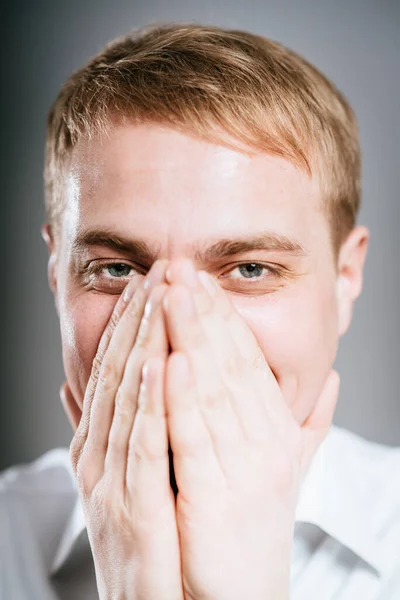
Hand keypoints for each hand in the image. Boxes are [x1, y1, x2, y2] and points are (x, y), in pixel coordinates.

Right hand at [66, 260, 183, 599]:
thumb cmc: (148, 538)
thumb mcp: (121, 475)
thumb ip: (103, 429)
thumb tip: (77, 384)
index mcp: (99, 444)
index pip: (113, 370)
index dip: (130, 324)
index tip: (150, 282)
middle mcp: (97, 455)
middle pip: (116, 373)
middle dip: (139, 318)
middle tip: (159, 270)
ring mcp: (108, 479)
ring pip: (126, 398)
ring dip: (142, 344)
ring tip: (160, 298)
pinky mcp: (130, 507)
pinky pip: (142, 445)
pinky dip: (147, 401)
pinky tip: (158, 363)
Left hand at [163, 259, 339, 599]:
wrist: (244, 597)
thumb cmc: (256, 527)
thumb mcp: (289, 467)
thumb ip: (309, 421)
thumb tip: (331, 379)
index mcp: (276, 430)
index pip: (247, 361)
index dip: (222, 317)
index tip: (199, 281)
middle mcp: (266, 442)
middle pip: (230, 365)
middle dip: (203, 312)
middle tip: (181, 267)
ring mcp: (245, 469)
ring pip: (213, 391)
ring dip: (190, 338)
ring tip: (171, 295)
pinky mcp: (217, 498)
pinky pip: (196, 440)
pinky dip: (182, 399)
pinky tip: (169, 360)